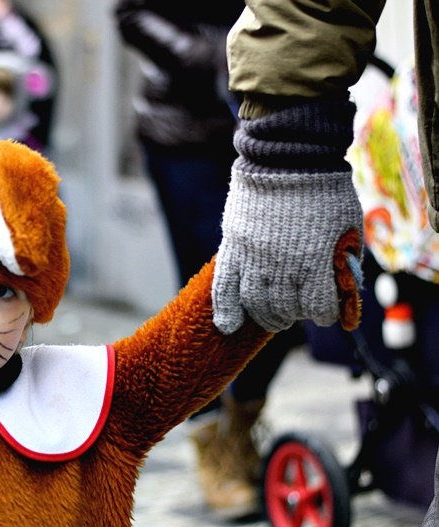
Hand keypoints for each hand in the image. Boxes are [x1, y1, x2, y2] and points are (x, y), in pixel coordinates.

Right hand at [212, 167, 363, 333]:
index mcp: (315, 260)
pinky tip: (227, 325)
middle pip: (285, 309)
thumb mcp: (348, 225)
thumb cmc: (324, 189)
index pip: (318, 307)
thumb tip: (343, 285)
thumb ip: (344, 259)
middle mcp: (282, 265)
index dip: (325, 313)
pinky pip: (223, 286)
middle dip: (294, 314)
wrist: (287, 156)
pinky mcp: (232, 248)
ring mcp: (253, 257)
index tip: (327, 310)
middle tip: (298, 310)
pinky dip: (225, 310)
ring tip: (273, 316)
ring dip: (265, 315)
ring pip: (254, 303)